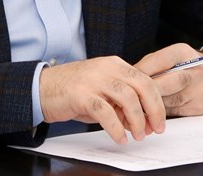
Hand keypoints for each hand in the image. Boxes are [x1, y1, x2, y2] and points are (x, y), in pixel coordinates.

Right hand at [38, 56, 165, 143]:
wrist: (43, 87)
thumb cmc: (73, 90)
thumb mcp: (102, 91)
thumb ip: (121, 102)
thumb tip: (142, 122)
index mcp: (115, 64)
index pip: (145, 79)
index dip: (156, 102)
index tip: (159, 121)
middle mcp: (106, 68)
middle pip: (141, 86)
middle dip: (153, 110)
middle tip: (155, 129)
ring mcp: (94, 80)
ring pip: (127, 98)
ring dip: (137, 120)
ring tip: (138, 135)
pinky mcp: (81, 94)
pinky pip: (105, 112)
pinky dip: (116, 128)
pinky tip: (119, 138)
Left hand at [134, 43, 202, 116]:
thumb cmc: (184, 65)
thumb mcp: (170, 56)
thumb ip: (151, 64)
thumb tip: (129, 78)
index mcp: (184, 53)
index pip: (160, 61)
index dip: (141, 71)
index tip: (127, 80)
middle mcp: (195, 71)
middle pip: (165, 84)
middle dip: (145, 92)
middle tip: (128, 98)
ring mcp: (199, 90)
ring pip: (168, 102)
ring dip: (150, 105)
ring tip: (135, 106)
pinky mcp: (199, 107)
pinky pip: (174, 112)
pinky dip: (159, 114)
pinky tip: (150, 113)